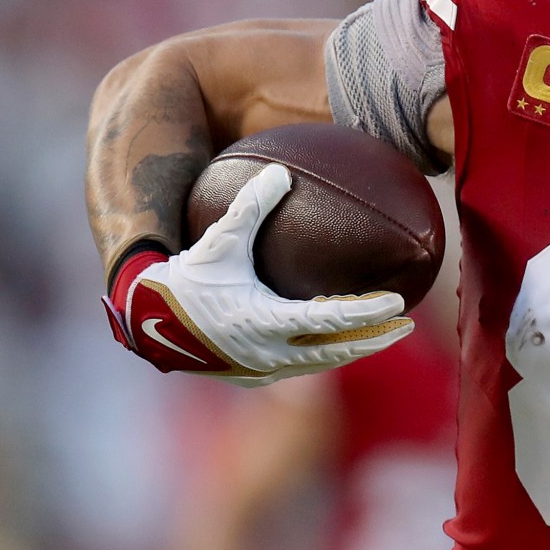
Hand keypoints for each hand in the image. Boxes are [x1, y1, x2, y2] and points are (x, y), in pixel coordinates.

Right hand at [106, 163, 411, 384]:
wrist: (144, 324)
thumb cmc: (183, 277)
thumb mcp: (218, 240)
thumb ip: (251, 206)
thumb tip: (281, 172)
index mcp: (267, 321)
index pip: (332, 319)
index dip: (368, 312)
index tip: (398, 302)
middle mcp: (269, 353)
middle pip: (337, 351)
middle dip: (375, 339)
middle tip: (406, 324)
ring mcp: (260, 370)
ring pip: (319, 363)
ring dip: (351, 350)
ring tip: (378, 335)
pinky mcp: (250, 376)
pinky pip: (296, 367)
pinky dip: (320, 356)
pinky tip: (332, 343)